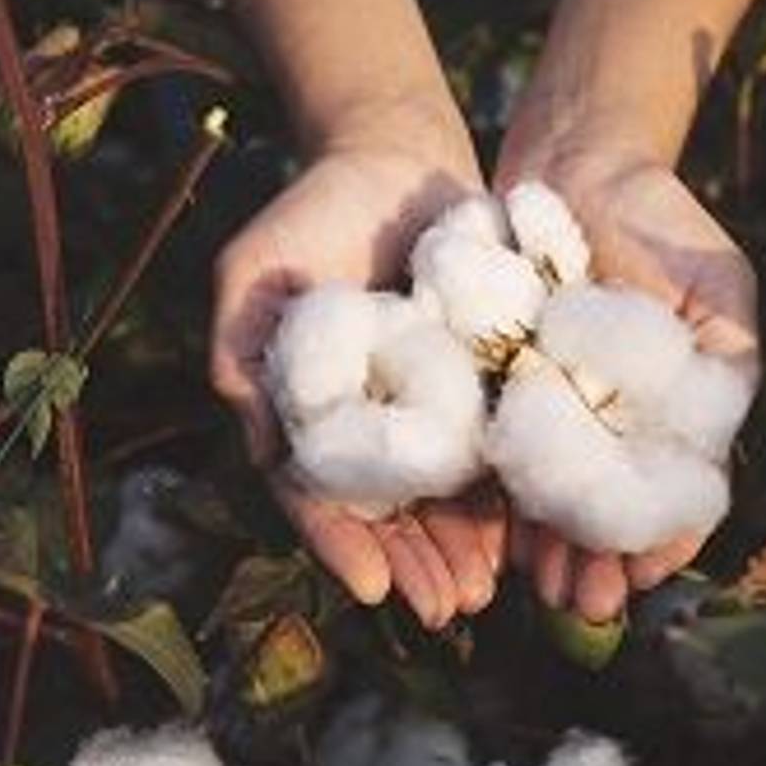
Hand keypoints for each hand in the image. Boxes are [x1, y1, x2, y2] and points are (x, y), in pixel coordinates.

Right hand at [210, 113, 505, 628]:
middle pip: (388, 512)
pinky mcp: (481, 382)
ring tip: (486, 594)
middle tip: (446, 609)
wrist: (394, 156)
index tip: (370, 589)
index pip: (317, 493)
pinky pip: (493, 447)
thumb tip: (261, 449)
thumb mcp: (254, 273)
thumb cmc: (311, 211)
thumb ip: (243, 353)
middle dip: (414, 564)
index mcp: (308, 411)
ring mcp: (427, 406)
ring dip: (460, 549)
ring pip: (442, 496)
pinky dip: (504, 494)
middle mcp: (367, 421)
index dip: (340, 543)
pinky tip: (522, 537)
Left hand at [497, 147, 759, 622]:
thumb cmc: (661, 221)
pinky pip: (503, 452)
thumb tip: (714, 451)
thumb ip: (727, 361)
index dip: (663, 539)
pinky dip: (505, 498)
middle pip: (607, 508)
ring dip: (552, 548)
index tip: (646, 575)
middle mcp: (613, 421)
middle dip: (597, 560)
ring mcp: (556, 408)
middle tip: (585, 603)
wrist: (575, 160)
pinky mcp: (499, 386)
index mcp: (672, 411)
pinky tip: (503, 538)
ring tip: (544, 591)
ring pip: (555, 496)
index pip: (672, 492)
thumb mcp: (717, 285)